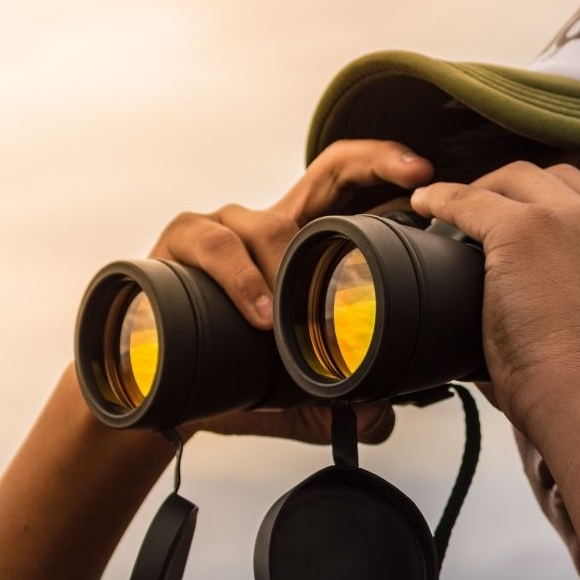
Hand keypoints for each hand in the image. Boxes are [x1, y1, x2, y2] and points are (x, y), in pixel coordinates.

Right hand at [148, 139, 434, 444]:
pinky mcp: (178, 242)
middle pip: (327, 171)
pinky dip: (239, 279)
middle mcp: (266, 226)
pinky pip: (211, 245)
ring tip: (289, 317)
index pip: (350, 190)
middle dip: (375, 161)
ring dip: (285, 266)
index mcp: (299, 248)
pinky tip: (257, 315)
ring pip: (266, 223)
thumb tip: (381, 417)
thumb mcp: (291, 394)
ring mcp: (223, 227)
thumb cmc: (222, 375)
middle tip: (416, 177)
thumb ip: (337, 402)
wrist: (151, 391)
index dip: (389, 171)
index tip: (428, 176)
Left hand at [408, 160, 579, 450]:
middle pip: (563, 179)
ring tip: (455, 210)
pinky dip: (443, 200)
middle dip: (525, 190)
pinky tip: (425, 206)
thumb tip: (553, 305)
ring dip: (486, 190)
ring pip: (519, 179)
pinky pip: (472, 201)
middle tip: (490, 211)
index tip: (542, 218)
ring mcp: (575, 218)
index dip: (569, 202)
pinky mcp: (526, 229)